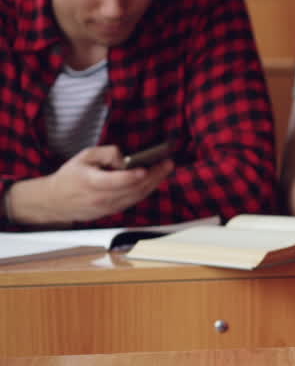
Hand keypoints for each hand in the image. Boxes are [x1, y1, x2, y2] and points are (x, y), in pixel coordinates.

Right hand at [11, 145, 172, 224]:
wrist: (55, 201)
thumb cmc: (70, 176)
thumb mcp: (84, 156)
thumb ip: (106, 153)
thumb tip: (125, 159)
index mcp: (90, 183)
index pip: (114, 182)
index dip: (131, 177)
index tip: (145, 169)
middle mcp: (100, 198)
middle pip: (132, 189)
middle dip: (153, 176)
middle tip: (167, 163)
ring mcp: (107, 208)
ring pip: (136, 196)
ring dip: (154, 183)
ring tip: (165, 169)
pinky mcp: (112, 212)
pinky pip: (133, 201)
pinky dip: (145, 190)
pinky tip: (154, 179)